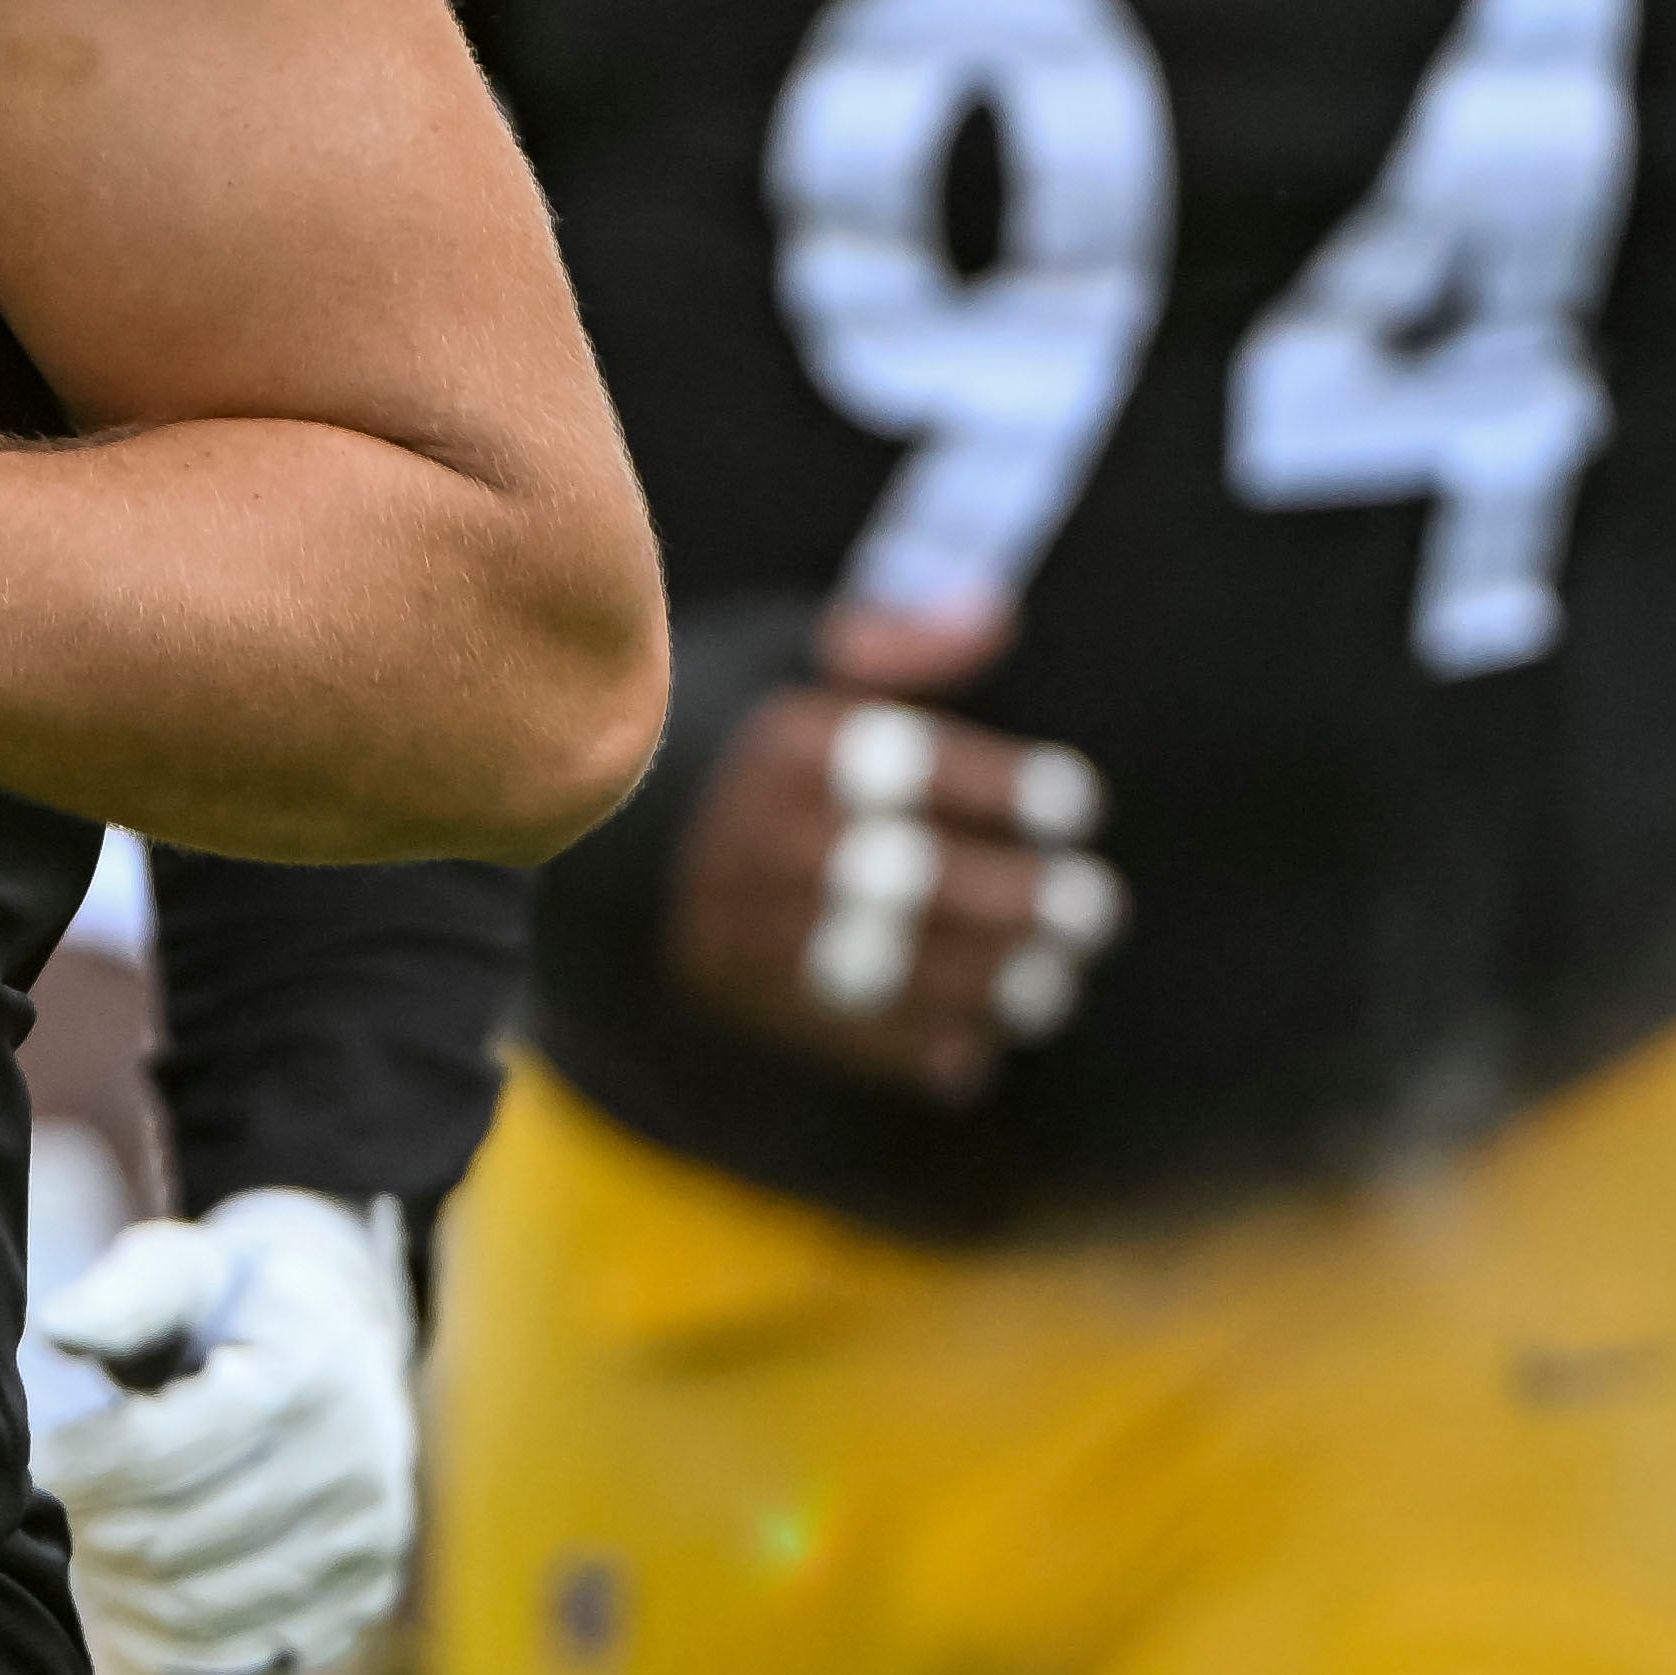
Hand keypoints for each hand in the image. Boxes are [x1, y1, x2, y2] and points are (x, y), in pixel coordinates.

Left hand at [33, 1188, 421, 1674]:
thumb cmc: (228, 1312)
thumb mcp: (182, 1271)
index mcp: (310, 1374)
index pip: (165, 1452)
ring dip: (119, 1595)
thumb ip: (124, 1296)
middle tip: (47, 1514)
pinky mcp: (355, 1609)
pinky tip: (122, 1614)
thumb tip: (57, 1329)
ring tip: (79, 1553)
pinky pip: (240, 1668)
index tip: (41, 1458)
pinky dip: (165, 1656)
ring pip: (202, 1611)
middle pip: (177, 1539)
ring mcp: (364, 1549)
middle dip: (91, 1531)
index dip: (84, 1465)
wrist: (335, 1353)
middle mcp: (357, 1468)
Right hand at [664, 603, 1125, 1100]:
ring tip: (1052, 986)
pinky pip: (827, 1031)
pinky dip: (902, 1053)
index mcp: (785, 746)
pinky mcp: (724, 988)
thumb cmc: (708, 718)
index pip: (914, 767)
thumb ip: (891, 639)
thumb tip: (998, 617)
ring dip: (979, 987)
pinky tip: (970, 1057)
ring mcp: (738, 921)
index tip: (1075, 806)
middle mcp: (762, 836)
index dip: (1006, 791)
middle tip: (1092, 912)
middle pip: (908, 878)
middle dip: (1014, 902)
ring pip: (878, 965)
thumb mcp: (780, 652)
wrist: (583, 816)